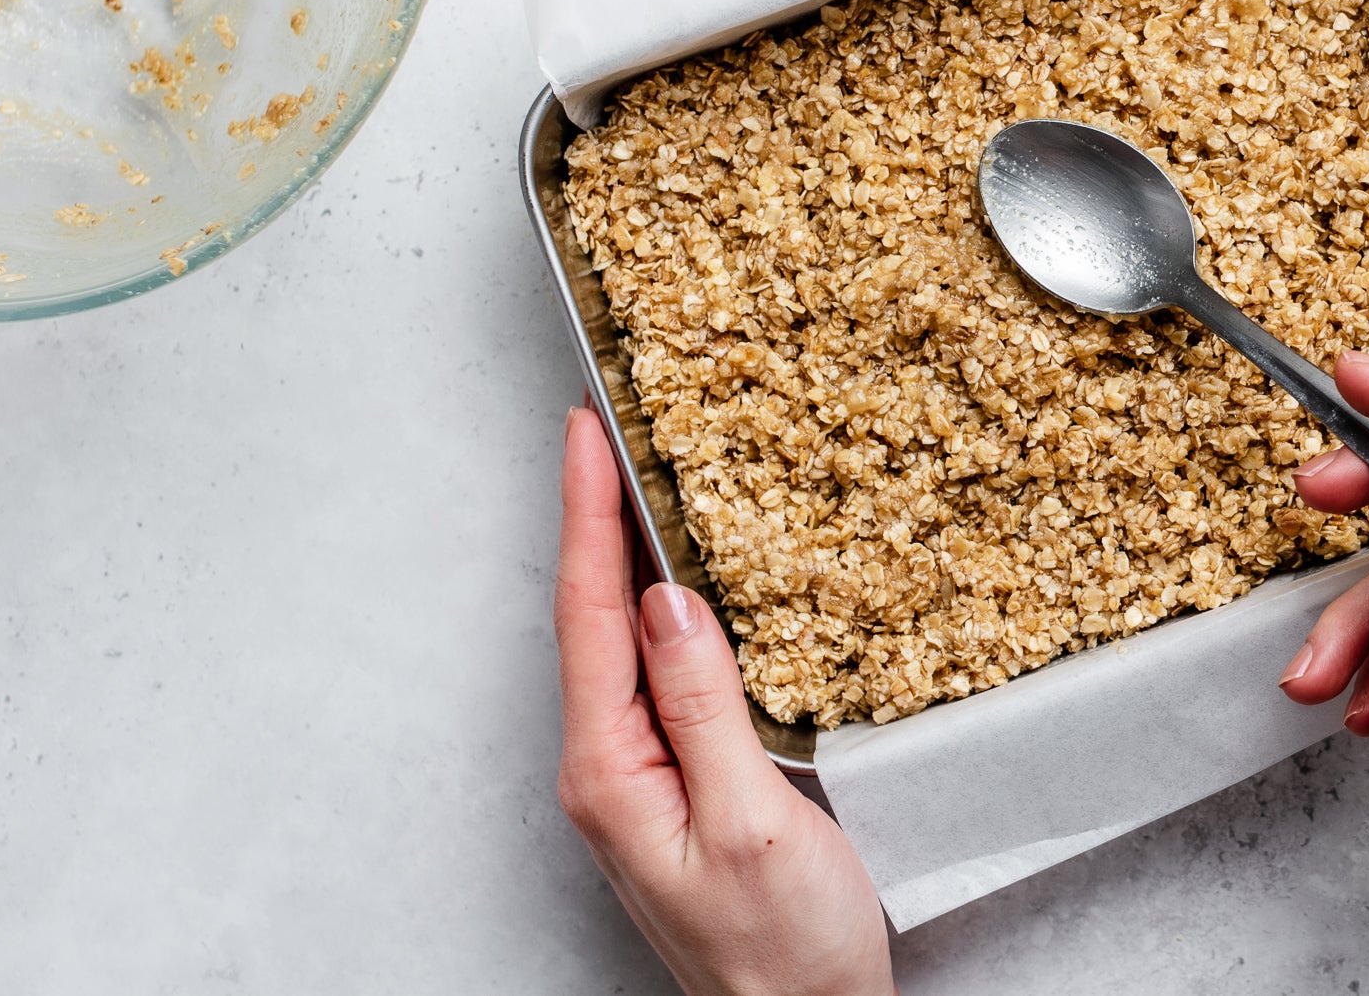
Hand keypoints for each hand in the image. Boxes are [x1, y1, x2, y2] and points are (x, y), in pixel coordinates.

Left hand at [553, 406, 894, 995]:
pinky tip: (688, 585)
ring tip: (640, 477)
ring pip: (623, 642)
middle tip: (606, 426)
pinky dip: (666, 611)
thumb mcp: (752, 822)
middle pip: (591, 616)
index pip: (589, 613)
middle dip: (595, 516)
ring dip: (629, 557)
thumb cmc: (784, 952)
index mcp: (610, 770)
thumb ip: (704, 707)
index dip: (588, 513)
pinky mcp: (676, 785)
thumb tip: (669, 601)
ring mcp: (638, 778)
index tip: (584, 430)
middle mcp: (608, 768)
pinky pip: (658, 676)